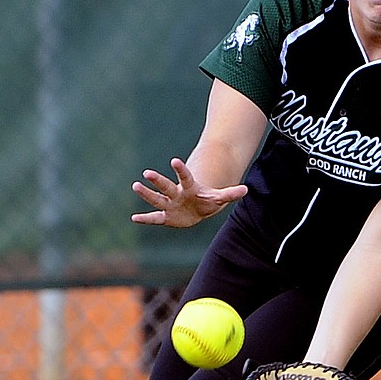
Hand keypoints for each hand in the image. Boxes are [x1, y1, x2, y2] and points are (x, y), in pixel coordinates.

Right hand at [131, 158, 247, 228]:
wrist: (198, 207)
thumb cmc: (207, 199)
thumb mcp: (219, 197)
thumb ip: (230, 193)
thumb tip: (246, 190)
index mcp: (189, 187)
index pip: (185, 176)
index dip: (181, 169)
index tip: (174, 161)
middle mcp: (176, 193)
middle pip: (166, 186)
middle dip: (157, 181)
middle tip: (147, 172)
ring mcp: (170, 204)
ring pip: (157, 199)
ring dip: (147, 194)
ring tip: (135, 185)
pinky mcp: (166, 216)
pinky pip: (155, 218)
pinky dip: (145, 219)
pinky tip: (134, 218)